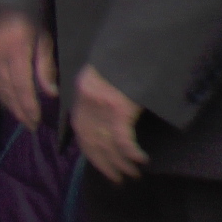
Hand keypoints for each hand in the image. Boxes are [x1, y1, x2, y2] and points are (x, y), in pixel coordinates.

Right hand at [0, 9, 57, 129]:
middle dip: (19, 110)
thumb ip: (46, 65)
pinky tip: (7, 99)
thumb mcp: (45, 37)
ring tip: (21, 116)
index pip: (22, 87)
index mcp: (16, 51)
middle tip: (30, 126)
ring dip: (9, 104)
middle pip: (8, 90)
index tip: (36, 122)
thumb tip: (50, 93)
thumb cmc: (33, 13)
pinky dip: (0, 92)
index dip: (28, 107)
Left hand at [72, 65, 147, 182]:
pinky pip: (122, 138)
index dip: (91, 151)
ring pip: (107, 144)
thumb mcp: (105, 72)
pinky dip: (130, 153)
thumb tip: (108, 117)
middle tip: (117, 179)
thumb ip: (101, 92)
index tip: (102, 165)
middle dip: (104, 163)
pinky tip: (140, 161)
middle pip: (92, 141)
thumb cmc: (126, 56)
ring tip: (132, 175)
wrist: (138, 41)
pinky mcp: (120, 107)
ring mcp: (103, 105)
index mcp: (83, 92)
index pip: (81, 129)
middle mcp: (88, 101)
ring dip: (119, 163)